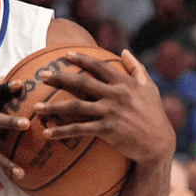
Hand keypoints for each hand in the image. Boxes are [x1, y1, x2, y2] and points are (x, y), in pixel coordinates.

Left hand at [34, 49, 175, 165]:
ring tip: (36, 107)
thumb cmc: (154, 115)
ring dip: (54, 106)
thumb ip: (137, 68)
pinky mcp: (108, 130)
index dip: (81, 59)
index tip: (64, 55)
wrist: (159, 143)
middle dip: (60, 77)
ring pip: (76, 106)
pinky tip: (47, 132)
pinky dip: (62, 131)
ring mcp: (111, 112)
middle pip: (82, 82)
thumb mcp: (150, 88)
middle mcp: (116, 94)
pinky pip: (79, 129)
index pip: (99, 66)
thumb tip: (124, 51)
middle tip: (42, 76)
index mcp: (125, 82)